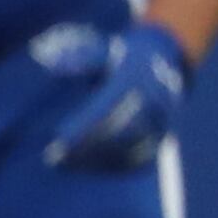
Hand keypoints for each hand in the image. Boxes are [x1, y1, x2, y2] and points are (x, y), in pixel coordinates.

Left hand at [41, 17, 190, 172]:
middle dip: (86, 145)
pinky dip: (111, 167)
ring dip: (95, 159)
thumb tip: (54, 64)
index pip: (109, 105)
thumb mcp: (103, 50)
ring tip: (62, 164)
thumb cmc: (120, 58)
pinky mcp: (161, 138)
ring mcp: (161, 122)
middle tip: (54, 157)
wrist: (164, 61)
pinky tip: (83, 167)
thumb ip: (81, 57)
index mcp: (138, 79)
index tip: (58, 135)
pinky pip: (138, 159)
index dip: (84, 123)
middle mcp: (155, 101)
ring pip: (129, 149)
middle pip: (120, 131)